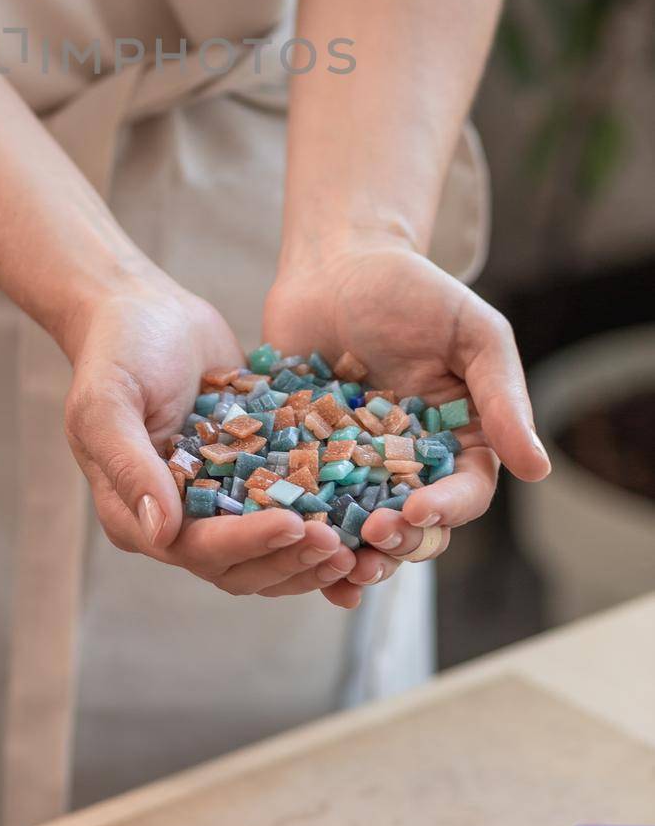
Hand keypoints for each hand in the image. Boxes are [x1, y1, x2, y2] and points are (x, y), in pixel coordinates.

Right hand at [63, 268, 379, 601]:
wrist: (142, 306)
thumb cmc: (116, 350)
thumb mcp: (106, 402)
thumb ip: (129, 465)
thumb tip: (160, 533)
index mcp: (137, 513)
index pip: (198, 548)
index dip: (248, 544)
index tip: (295, 524)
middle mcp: (179, 517)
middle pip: (241, 564)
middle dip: (289, 557)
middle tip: (339, 545)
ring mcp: (218, 496)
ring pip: (270, 548)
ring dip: (310, 553)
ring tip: (356, 543)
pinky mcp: (251, 471)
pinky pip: (288, 502)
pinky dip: (321, 514)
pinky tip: (363, 509)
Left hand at [263, 238, 550, 568]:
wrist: (336, 262)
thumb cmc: (414, 289)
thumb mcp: (472, 332)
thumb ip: (502, 397)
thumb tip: (538, 470)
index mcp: (459, 439)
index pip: (465, 491)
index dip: (447, 510)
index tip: (419, 512)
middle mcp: (409, 463)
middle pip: (415, 525)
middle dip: (398, 544)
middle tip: (372, 540)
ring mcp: (354, 464)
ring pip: (360, 527)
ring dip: (351, 554)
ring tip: (333, 562)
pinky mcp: (304, 455)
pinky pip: (305, 501)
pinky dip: (299, 527)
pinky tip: (286, 539)